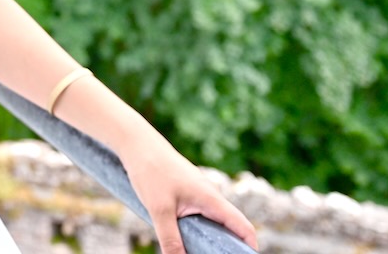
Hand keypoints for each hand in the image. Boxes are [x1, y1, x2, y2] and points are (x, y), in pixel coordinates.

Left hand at [126, 146, 257, 253]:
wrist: (138, 145)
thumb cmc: (150, 172)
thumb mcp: (159, 210)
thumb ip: (170, 239)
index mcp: (211, 198)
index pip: (242, 225)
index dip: (249, 245)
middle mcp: (210, 196)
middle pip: (231, 226)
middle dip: (230, 245)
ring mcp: (200, 194)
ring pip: (215, 221)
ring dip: (215, 239)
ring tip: (206, 251)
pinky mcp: (189, 194)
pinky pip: (203, 215)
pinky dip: (203, 230)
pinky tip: (191, 241)